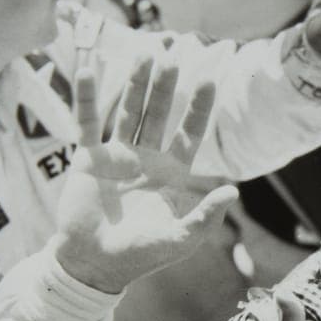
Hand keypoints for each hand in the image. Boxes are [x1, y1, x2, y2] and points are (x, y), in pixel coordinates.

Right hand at [53, 60, 237, 294]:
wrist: (94, 265)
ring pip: (128, 112)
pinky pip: (87, 123)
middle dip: (167, 87)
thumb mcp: (179, 240)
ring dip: (135, 84)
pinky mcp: (88, 159)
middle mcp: (145, 159)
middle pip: (159, 114)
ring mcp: (117, 156)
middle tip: (173, 56)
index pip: (189, 134)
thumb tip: (233, 191)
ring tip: (144, 55)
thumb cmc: (139, 257)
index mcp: (171, 174)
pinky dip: (87, 98)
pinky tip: (89, 71)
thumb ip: (205, 217)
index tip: (209, 80)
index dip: (198, 108)